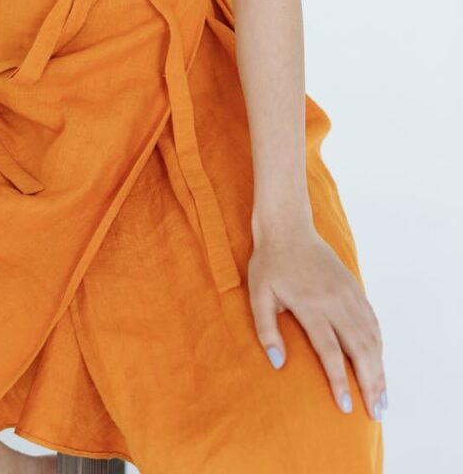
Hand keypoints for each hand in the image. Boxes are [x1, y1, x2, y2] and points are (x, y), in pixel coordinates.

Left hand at [247, 221, 386, 419]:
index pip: (330, 352)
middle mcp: (335, 301)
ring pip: (372, 337)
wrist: (288, 227)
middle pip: (360, 349)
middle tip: (375, 412)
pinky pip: (372, 321)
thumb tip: (278, 364)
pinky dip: (379, 345)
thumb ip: (267, 330)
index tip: (344, 407)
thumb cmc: (269, 263)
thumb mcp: (258, 295)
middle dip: (370, 383)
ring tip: (382, 396)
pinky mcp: (354, 287)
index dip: (339, 382)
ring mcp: (348, 294)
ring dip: (379, 368)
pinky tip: (379, 361)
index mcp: (311, 306)